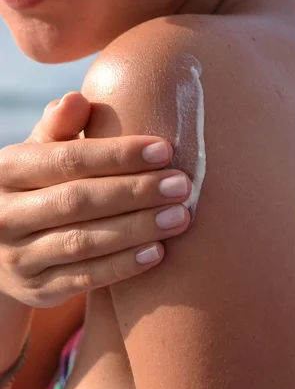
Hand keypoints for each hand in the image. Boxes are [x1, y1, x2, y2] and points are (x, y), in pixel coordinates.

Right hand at [0, 92, 190, 306]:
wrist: (3, 249)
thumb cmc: (37, 187)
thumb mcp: (39, 155)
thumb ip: (58, 128)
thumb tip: (76, 99)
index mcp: (6, 170)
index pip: (67, 160)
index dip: (118, 155)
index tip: (164, 150)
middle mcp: (4, 215)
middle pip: (79, 201)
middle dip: (136, 192)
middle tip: (183, 185)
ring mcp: (18, 257)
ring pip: (84, 242)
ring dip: (137, 228)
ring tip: (180, 217)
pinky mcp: (37, 289)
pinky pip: (85, 278)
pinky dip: (123, 265)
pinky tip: (157, 252)